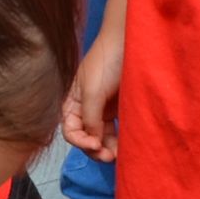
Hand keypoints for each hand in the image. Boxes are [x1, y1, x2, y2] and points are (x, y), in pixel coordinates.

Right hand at [62, 30, 125, 159]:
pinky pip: (116, 131)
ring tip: (118, 155)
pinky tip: (124, 147)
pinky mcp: (118, 110)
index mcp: (72, 103)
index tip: (95, 145)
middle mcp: (85, 109)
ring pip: (101, 138)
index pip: (71, 132)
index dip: (81, 142)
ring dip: (108, 149)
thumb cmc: (106, 62)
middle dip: (95, 150)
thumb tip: (92, 140)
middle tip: (109, 156)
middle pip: (86, 138)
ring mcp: (102, 110)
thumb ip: (90, 118)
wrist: (128, 42)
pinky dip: (118, 141)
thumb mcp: (92, 91)